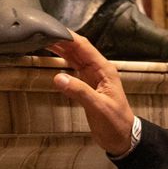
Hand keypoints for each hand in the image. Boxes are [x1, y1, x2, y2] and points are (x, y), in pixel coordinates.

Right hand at [50, 32, 135, 155]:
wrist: (123, 139)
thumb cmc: (115, 123)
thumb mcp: (98, 107)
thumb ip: (79, 91)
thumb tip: (58, 78)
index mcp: (104, 69)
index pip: (84, 47)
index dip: (69, 37)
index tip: (54, 30)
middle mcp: (98, 70)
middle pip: (78, 49)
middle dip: (62, 40)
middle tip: (44, 33)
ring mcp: (93, 77)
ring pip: (75, 57)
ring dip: (62, 48)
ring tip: (46, 40)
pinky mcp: (87, 85)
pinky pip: (74, 68)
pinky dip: (64, 61)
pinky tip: (55, 56)